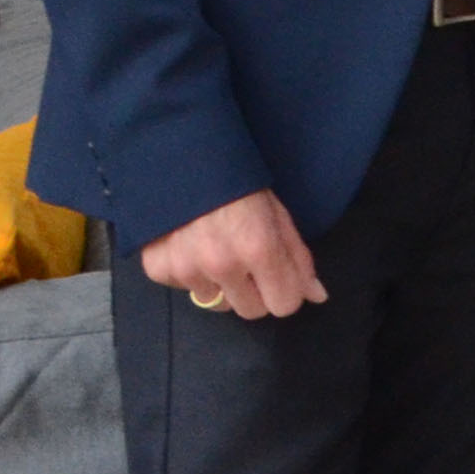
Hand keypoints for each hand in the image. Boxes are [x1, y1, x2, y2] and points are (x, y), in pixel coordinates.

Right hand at [137, 186, 324, 319]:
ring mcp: (186, 270)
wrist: (181, 163)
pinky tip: (191, 247)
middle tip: (249, 266)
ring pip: (216, 302)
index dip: (285, 293)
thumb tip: (316, 295)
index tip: (280, 280)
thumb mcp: (277, 215)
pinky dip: (191, 275)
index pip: (284, 305)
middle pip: (250, 311)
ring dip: (221, 285)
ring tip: (216, 250)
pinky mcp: (158, 269)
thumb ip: (297, 258)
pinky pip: (184, 290)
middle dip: (255, 293)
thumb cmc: (238, 185)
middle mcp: (222, 265)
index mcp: (259, 249)